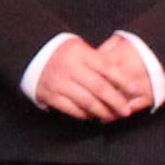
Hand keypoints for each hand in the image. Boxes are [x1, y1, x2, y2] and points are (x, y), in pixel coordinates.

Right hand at [26, 35, 148, 124]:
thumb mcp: (79, 48)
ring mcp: (58, 82)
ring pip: (86, 101)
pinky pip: (71, 108)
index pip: (106, 67)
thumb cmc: (61, 52)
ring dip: (102, 112)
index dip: (123, 79)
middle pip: (99, 88)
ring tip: (112, 116)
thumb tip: (124, 77)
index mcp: (79, 53)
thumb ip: (97, 60)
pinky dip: (84, 114)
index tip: (135, 89)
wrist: (28, 52)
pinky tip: (93, 116)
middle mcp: (69, 67)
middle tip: (126, 110)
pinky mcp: (49, 94)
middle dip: (115, 101)